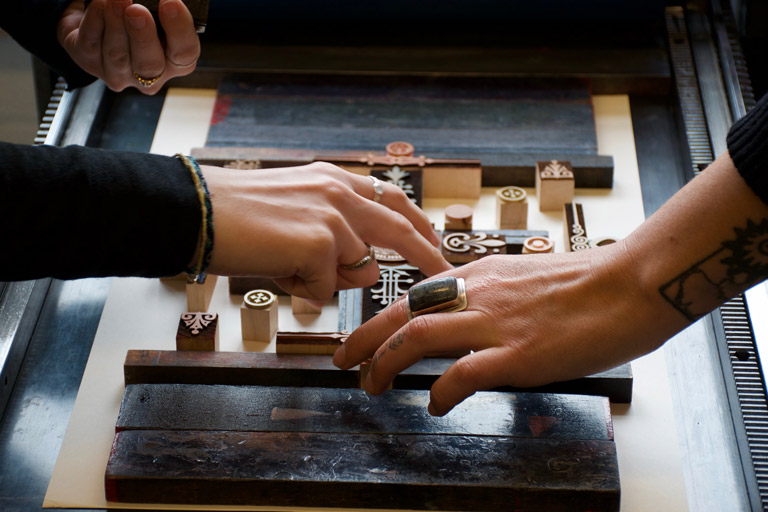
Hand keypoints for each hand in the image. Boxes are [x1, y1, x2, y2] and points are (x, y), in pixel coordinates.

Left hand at [58, 0, 199, 93]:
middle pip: (151, 64)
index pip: (185, 53)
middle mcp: (150, 75)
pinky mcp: (91, 63)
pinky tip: (99, 4)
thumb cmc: (136, 14)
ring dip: (116, 24)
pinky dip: (95, 21)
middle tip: (137, 10)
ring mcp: (119, 73)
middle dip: (143, 37)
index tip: (171, 3)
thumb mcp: (156, 11)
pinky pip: (91, 44)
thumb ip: (161, 8)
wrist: (102, 18)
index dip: (179, 29)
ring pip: (118, 55)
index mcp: (175, 60)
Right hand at [203, 162, 452, 301]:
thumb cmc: (236, 215)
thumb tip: (360, 268)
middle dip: (428, 255)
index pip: (391, 199)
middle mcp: (341, 193)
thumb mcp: (295, 208)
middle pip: (403, 228)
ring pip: (360, 269)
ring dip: (330, 280)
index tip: (432, 238)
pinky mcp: (321, 244)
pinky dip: (303, 290)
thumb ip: (333, 231)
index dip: (417, 221)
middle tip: (445, 273)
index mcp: (334, 180)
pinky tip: (275, 269)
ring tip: (285, 264)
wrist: (197, 211)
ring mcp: (334, 217)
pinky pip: (327, 288)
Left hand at [334, 245, 690, 415]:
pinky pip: (463, 374)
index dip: (379, 319)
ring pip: (418, 337)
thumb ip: (490, 294)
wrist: (629, 284)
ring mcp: (495, 323)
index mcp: (478, 275)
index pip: (412, 296)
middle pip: (401, 315)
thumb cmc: (585, 281)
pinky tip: (436, 405)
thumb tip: (469, 317)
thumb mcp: (522, 277)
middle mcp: (477, 294)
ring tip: (373, 386)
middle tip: (343, 361)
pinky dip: (441, 392)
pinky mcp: (518, 353)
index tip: (362, 336)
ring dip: (387, 363)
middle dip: (364, 340)